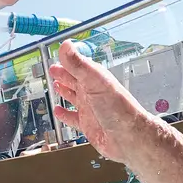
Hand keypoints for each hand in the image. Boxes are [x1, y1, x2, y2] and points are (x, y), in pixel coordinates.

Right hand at [47, 40, 157, 163]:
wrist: (129, 137)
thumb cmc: (118, 108)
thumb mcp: (94, 82)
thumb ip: (78, 64)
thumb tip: (66, 45)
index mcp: (94, 79)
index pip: (78, 65)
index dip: (67, 60)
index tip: (58, 54)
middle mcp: (91, 93)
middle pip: (74, 80)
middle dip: (63, 74)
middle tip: (53, 69)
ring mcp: (89, 109)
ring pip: (73, 97)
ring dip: (64, 91)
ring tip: (56, 85)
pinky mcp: (87, 125)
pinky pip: (72, 118)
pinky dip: (64, 115)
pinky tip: (58, 112)